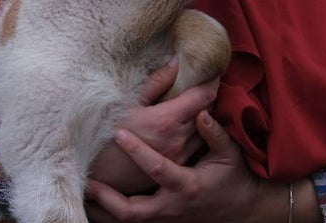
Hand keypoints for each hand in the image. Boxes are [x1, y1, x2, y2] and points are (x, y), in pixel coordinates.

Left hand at [85, 110, 272, 222]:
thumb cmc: (233, 177)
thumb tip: (201, 113)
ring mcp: (165, 217)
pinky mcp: (162, 220)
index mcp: (187, 185)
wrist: (239, 209)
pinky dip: (113, 214)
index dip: (137, 151)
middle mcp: (172, 205)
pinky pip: (132, 222)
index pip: (157, 169)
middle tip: (90, 181)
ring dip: (104, 210)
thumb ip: (215, 133)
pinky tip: (97, 204)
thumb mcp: (229, 153)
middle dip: (108, 199)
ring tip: (85, 193)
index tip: (119, 133)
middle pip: (132, 211)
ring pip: (128, 221)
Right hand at [87, 58, 218, 194]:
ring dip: (203, 115)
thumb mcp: (128, 103)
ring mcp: (179, 157)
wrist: (95, 171)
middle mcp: (179, 140)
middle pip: (207, 112)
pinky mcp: (175, 168)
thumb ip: (157, 82)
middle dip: (207, 96)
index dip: (212, 81)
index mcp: (167, 120)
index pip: (204, 96)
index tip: (214, 71)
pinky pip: (196, 146)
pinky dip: (197, 133)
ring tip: (196, 103)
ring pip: (204, 131)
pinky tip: (187, 125)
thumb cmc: (106, 132)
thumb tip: (176, 61)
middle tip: (204, 83)